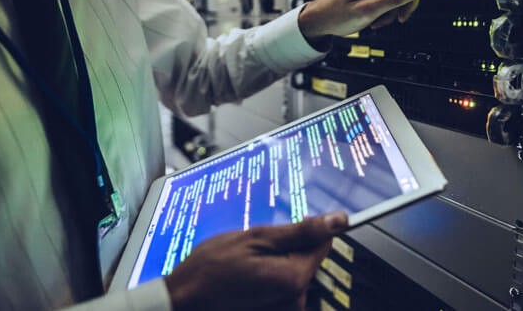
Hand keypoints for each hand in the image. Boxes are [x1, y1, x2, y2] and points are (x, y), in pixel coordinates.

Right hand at [164, 211, 348, 310]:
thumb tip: (338, 220)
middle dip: (286, 249)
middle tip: (253, 249)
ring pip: (292, 273)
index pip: (323, 243)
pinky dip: (267, 280)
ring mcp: (285, 310)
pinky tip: (245, 279)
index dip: (304, 230)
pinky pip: (280, 289)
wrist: (183, 300)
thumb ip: (301, 231)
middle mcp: (296, 299)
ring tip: (244, 265)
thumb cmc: (212, 268)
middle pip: (307, 260)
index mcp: (295, 277)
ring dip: (274, 264)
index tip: (281, 230)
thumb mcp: (256, 238)